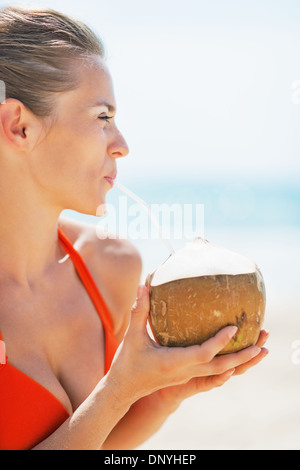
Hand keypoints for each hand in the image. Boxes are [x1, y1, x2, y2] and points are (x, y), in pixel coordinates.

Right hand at [108, 285, 267, 407]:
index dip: (219, 342)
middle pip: (219, 368)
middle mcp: (184, 372)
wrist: (124, 389)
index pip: (203, 354)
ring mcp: (186, 377)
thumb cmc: (127, 362)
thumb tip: (143, 285)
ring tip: (257, 350)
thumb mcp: (132, 336)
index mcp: (172, 363)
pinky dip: (227, 364)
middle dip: (242, 358)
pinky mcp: (186, 377)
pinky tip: (236, 354)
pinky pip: (212, 372)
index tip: (233, 329)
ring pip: (219, 372)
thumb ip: (140, 310)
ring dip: (239, 362)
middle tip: (261, 346)